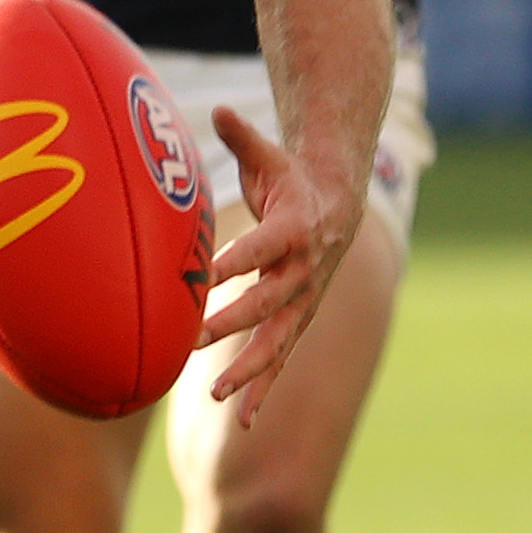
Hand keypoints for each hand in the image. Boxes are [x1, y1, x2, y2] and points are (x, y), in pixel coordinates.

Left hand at [192, 104, 363, 429]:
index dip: (235, 261)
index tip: (204, 277)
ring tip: (215, 395)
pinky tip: (241, 422)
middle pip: (266, 302)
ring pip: (276, 342)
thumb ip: (242, 136)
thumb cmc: (289, 179)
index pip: (262, 247)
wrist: (337, 207)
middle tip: (194, 339)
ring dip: (248, 371)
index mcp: (293, 229)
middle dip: (231, 323)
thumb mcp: (269, 155)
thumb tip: (220, 110)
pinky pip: (279, 361)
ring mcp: (302, 302)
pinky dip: (261, 391)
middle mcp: (301, 272)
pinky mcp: (296, 321)